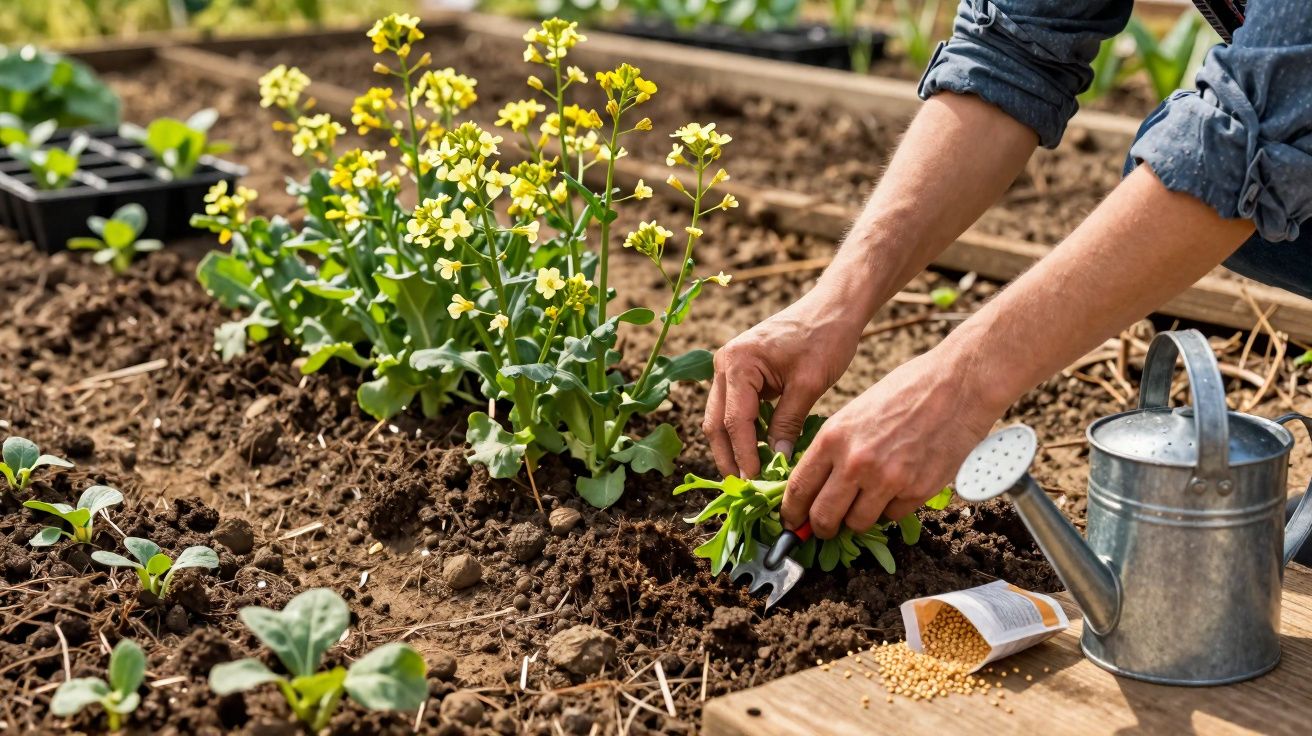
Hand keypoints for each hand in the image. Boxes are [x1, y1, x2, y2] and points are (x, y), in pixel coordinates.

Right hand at [703, 292, 863, 478]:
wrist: (833, 307)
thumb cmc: (825, 338)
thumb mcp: (809, 384)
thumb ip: (788, 422)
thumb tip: (778, 459)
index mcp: (738, 363)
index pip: (735, 421)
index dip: (744, 456)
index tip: (755, 483)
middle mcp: (724, 363)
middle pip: (716, 423)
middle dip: (729, 457)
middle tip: (745, 489)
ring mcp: (728, 367)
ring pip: (720, 418)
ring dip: (733, 447)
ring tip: (750, 476)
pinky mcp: (740, 373)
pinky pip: (734, 409)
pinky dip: (743, 432)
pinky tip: (758, 453)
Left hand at [780, 346, 1001, 537]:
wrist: (956, 384)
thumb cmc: (905, 391)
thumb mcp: (855, 412)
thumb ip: (834, 448)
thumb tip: (817, 484)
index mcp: (833, 438)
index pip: (799, 489)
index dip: (791, 512)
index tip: (792, 521)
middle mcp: (856, 462)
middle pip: (823, 517)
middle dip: (819, 528)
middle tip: (824, 528)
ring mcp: (888, 480)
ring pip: (857, 524)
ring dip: (856, 520)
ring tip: (863, 503)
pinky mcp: (917, 491)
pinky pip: (892, 516)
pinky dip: (890, 509)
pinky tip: (896, 488)